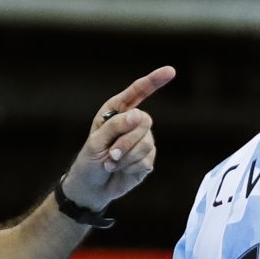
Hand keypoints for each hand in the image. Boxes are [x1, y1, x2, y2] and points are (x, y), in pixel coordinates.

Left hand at [64, 67, 174, 209]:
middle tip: (111, 152)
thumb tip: (139, 115)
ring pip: (146, 142)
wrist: (92, 186)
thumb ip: (116, 127)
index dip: (154, 81)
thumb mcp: (95, 142)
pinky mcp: (148, 159)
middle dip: (127, 140)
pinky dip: (130, 167)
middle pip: (144, 121)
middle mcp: (132, 123)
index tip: (171, 71)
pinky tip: (120, 170)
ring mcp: (143, 141)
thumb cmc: (88, 161)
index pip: (138, 92)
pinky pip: (147, 159)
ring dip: (126, 156)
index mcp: (117, 111)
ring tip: (112, 163)